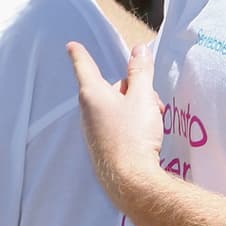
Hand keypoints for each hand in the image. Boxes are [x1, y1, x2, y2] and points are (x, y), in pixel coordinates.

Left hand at [67, 42, 164, 206]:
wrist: (132, 180)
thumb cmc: (134, 134)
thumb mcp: (142, 97)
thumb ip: (141, 71)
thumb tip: (139, 48)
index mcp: (93, 93)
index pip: (85, 66)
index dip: (80, 54)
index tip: (71, 45)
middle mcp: (88, 111)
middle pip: (112, 88)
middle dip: (134, 89)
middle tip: (153, 101)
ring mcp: (94, 130)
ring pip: (118, 107)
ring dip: (137, 107)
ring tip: (154, 120)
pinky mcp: (102, 145)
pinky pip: (118, 124)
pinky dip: (132, 124)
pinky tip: (147, 135)